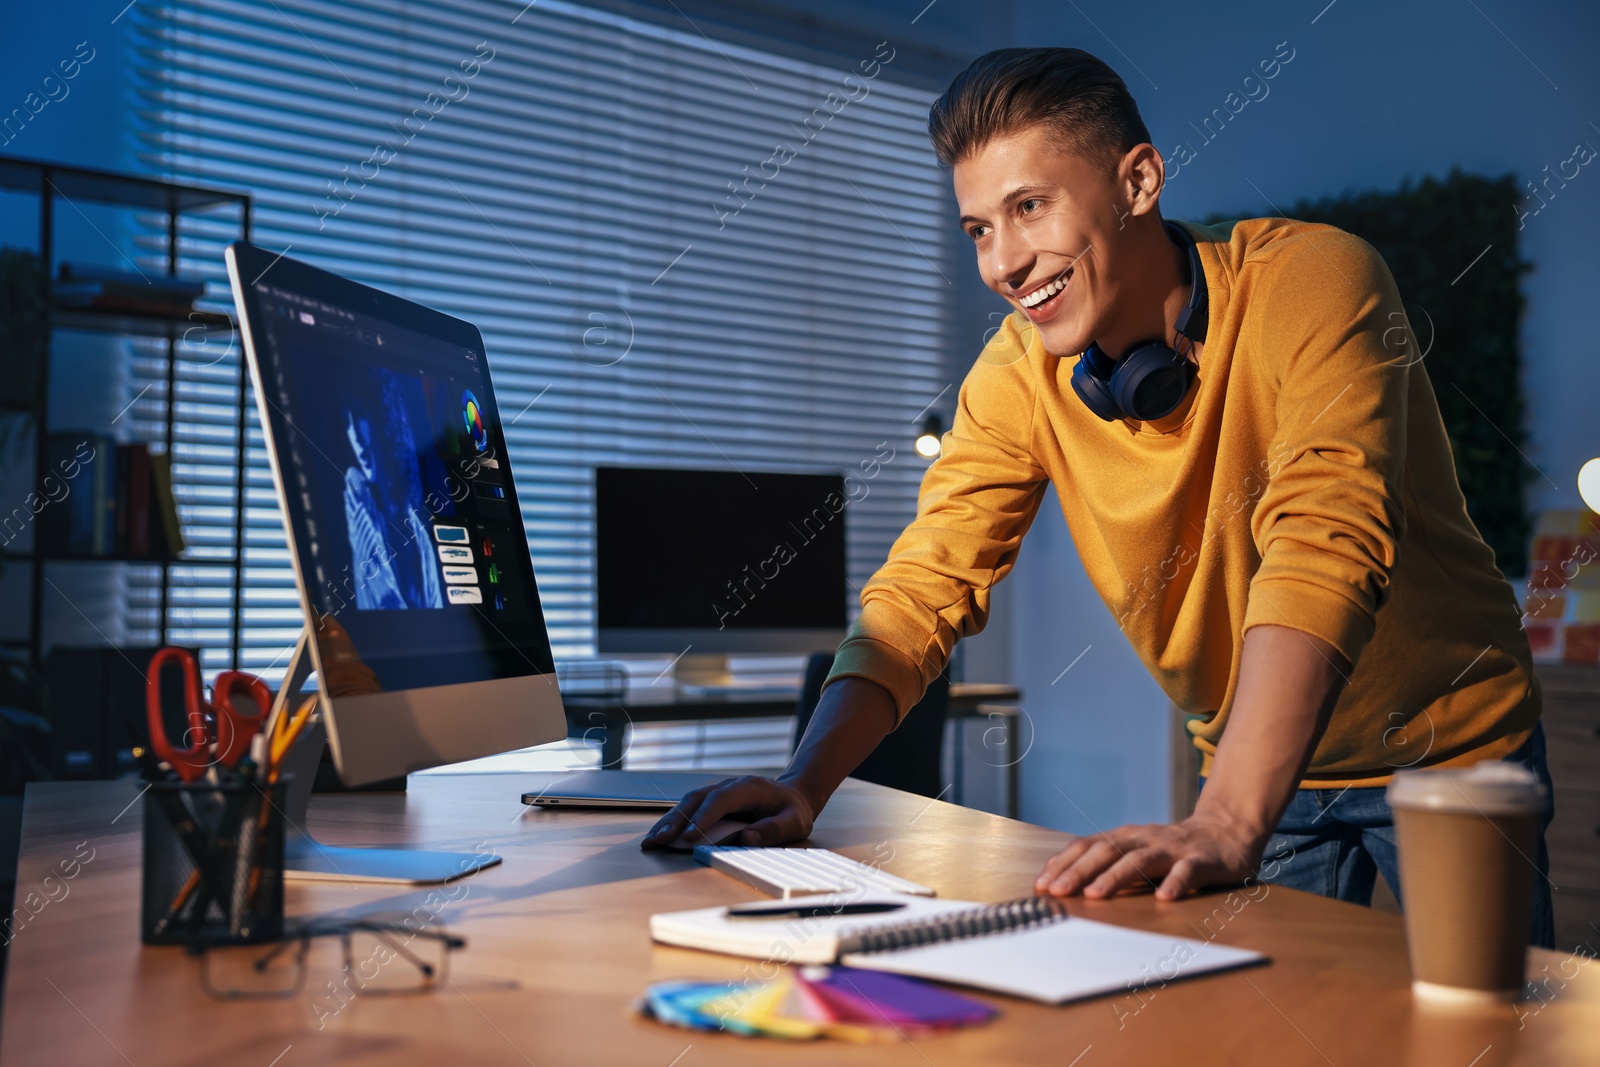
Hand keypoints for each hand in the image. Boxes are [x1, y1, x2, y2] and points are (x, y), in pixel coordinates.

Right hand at [640, 775, 816, 849]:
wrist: (793, 795)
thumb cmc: (793, 810)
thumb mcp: (794, 821)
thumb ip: (774, 830)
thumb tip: (746, 838)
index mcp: (749, 787)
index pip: (721, 799)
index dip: (703, 817)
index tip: (689, 837)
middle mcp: (729, 786)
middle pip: (697, 799)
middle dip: (677, 820)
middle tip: (660, 840)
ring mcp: (718, 792)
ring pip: (687, 802)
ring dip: (668, 821)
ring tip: (651, 842)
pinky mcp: (712, 802)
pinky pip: (689, 809)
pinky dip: (672, 822)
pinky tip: (658, 836)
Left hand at [1033, 814, 1262, 900]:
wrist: (1224, 833)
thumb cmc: (1169, 849)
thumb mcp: (1135, 850)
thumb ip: (1106, 862)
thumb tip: (1061, 880)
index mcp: (1124, 837)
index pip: (1087, 846)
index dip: (1063, 864)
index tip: (1041, 885)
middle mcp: (1143, 838)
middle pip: (1106, 852)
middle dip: (1078, 872)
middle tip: (1057, 892)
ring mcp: (1171, 849)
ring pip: (1139, 860)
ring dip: (1115, 877)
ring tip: (1095, 896)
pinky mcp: (1200, 861)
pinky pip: (1186, 871)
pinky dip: (1175, 883)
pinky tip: (1163, 898)